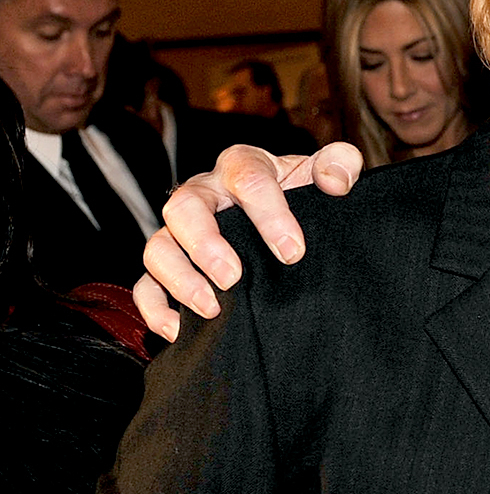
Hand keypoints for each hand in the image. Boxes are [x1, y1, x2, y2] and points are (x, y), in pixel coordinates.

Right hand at [133, 141, 364, 340]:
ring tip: (212, 307)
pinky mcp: (169, 265)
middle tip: (234, 277)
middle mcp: (204, 194)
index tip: (293, 252)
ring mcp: (181, 231)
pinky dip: (155, 307)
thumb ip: (340, 164)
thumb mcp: (327, 173)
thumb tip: (335, 180)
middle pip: (184, 207)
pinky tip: (178, 329)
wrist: (289, 219)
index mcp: (243, 167)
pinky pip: (145, 284)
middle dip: (206, 244)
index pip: (247, 179)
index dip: (269, 215)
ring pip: (158, 246)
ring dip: (179, 278)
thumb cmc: (304, 194)